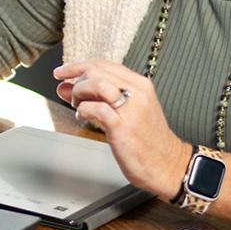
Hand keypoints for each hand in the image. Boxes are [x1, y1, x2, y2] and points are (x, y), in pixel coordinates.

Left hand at [52, 59, 187, 197]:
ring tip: (79, 107)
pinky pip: (96, 108)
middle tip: (71, 96)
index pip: (103, 64)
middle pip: (97, 70)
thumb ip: (96, 97)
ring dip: (79, 93)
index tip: (62, 72)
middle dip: (76, 81)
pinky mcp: (123, 127)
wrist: (168, 165)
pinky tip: (83, 118)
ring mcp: (131, 109)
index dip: (78, 66)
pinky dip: (83, 111)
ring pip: (97, 84)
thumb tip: (65, 88)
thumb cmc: (147, 141)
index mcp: (140, 85)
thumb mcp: (124, 112)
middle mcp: (137, 92)